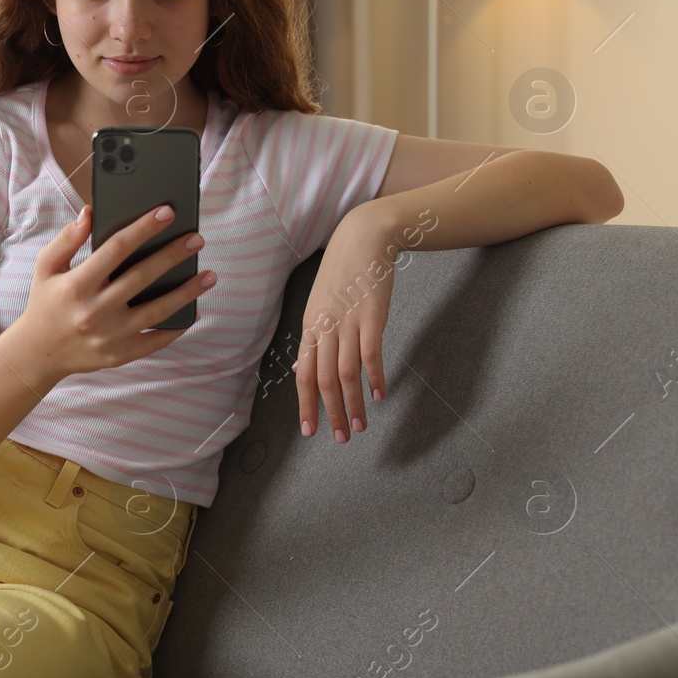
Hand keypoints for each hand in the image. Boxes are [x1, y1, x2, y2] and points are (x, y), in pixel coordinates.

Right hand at [6, 203, 216, 381]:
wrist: (38, 353)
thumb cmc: (46, 303)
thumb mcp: (46, 267)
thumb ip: (67, 239)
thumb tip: (90, 212)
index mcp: (77, 285)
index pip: (116, 249)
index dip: (143, 228)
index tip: (167, 212)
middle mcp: (94, 310)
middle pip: (143, 276)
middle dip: (173, 255)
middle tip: (196, 239)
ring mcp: (110, 335)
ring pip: (158, 310)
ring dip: (187, 291)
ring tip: (209, 275)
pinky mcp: (120, 354)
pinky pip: (156, 341)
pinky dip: (176, 327)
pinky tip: (193, 311)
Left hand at [295, 215, 393, 442]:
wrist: (362, 239)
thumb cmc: (341, 275)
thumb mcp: (317, 307)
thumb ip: (311, 341)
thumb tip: (298, 369)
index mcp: (310, 328)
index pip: (303, 375)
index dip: (305, 404)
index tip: (309, 431)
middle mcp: (324, 328)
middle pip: (323, 380)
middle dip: (330, 413)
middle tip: (340, 438)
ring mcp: (348, 322)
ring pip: (345, 372)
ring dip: (353, 403)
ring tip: (361, 425)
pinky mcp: (372, 316)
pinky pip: (370, 353)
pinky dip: (374, 377)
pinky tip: (379, 394)